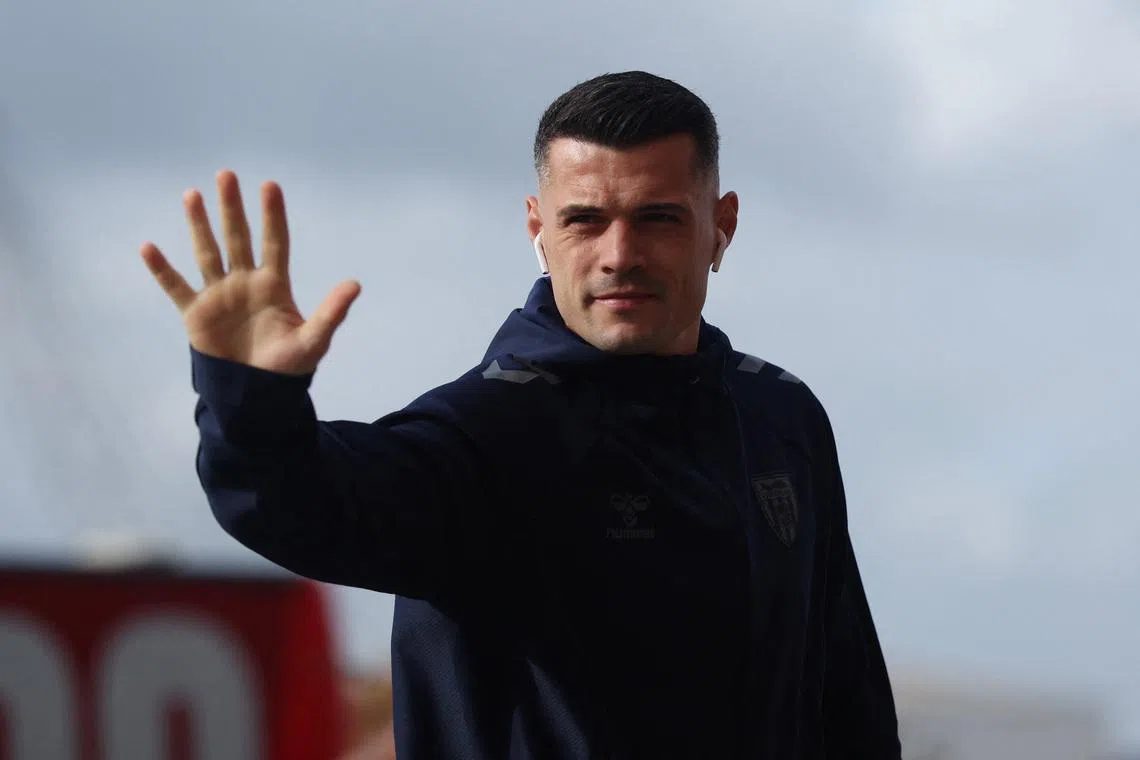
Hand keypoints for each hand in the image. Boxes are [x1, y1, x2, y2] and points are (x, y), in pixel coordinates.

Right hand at [141, 170, 359, 375]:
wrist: (256, 393)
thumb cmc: (288, 366)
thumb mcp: (314, 340)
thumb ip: (332, 312)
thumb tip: (355, 284)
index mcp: (274, 285)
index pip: (274, 243)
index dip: (272, 216)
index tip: (270, 186)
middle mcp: (245, 283)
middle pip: (238, 238)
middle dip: (232, 208)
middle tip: (226, 174)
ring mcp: (219, 295)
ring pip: (207, 253)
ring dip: (199, 225)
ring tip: (192, 194)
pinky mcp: (196, 314)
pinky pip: (176, 287)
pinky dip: (162, 270)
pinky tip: (148, 247)